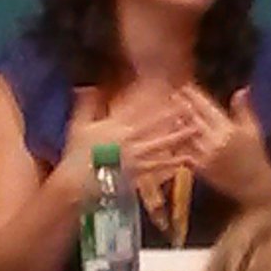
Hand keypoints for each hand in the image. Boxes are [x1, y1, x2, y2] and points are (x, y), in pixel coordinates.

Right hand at [50, 85, 194, 195]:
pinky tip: (186, 159)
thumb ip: (85, 105)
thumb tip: (86, 87)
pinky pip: (158, 167)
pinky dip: (172, 163)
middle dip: (172, 114)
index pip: (137, 109)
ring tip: (195, 130)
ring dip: (179, 137)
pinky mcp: (136, 174)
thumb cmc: (75, 155)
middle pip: (154, 124)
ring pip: (161, 144)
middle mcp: (126, 139)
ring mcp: (133, 157)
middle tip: (190, 106)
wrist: (75, 183)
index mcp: (114, 126)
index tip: (168, 90)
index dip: (153, 99)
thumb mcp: (78, 126)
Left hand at [174, 86, 270, 206]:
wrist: (254, 184)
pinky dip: (178, 144)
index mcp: (228, 129)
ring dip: (178, 122)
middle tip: (173, 94)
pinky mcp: (201, 169)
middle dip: (182, 105)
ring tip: (171, 112)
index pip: (207, 108)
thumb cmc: (256, 154)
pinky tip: (174, 136)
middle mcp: (215, 141)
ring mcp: (206, 156)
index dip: (194, 96)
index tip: (186, 87)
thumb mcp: (253, 129)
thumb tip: (242, 89)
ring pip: (186, 135)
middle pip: (193, 119)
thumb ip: (243, 109)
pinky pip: (184, 153)